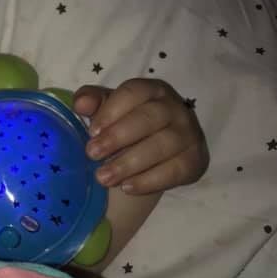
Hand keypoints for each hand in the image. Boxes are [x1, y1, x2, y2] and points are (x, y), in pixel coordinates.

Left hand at [73, 78, 208, 194]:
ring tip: (103, 178)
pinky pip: (174, 171)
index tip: (91, 132)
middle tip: (92, 154)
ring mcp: (189, 134)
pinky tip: (127, 187)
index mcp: (151, 90)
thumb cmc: (126, 124)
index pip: (133, 93)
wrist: (156, 155)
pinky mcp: (195, 160)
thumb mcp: (108, 110)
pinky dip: (148, 181)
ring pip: (161, 146)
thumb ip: (92, 102)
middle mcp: (174, 108)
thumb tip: (81, 104)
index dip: (111, 111)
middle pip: (148, 119)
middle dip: (117, 137)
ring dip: (128, 163)